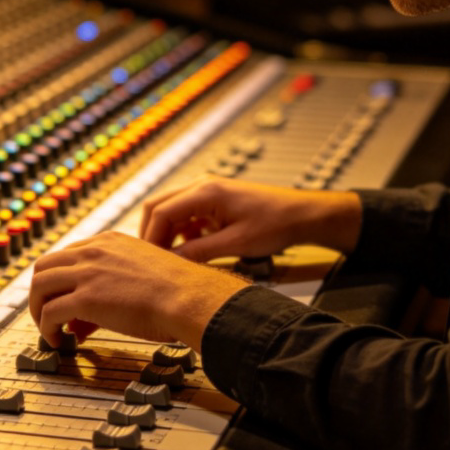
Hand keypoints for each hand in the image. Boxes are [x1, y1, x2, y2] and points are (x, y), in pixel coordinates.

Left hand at [29, 230, 247, 350]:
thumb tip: (94, 313)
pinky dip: (46, 329)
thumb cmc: (177, 289)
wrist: (187, 297)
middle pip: (44, 266)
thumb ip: (114, 283)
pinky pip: (49, 313)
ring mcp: (87, 273)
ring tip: (49, 330)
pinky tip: (58, 340)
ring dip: (38, 310)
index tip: (67, 300)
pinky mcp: (85, 298)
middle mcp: (94, 252)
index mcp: (108, 241)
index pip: (67, 255)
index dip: (63, 281)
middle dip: (42, 292)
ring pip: (38, 286)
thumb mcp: (140, 272)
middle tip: (48, 314)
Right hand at [140, 177, 362, 261]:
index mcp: (205, 191)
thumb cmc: (275, 224)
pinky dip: (181, 232)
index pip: (161, 211)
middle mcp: (202, 186)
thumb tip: (169, 263)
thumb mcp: (236, 244)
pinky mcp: (214, 202)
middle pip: (159, 206)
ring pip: (171, 210)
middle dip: (152, 233)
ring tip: (167, 260)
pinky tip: (189, 251)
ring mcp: (207, 192)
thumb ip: (199, 252)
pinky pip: (187, 215)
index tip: (148, 262)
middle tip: (150, 261)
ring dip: (166, 233)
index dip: (150, 238)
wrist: (301, 215)